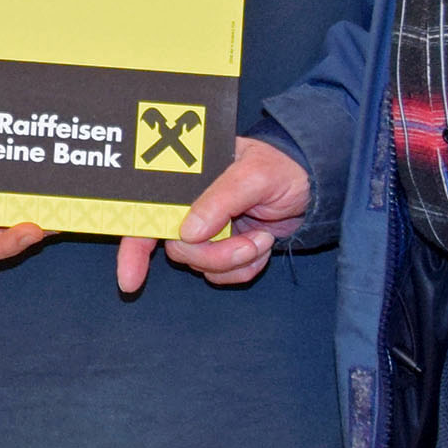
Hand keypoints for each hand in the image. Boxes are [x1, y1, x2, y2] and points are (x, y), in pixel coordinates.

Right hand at [117, 134, 309, 291]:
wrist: (316, 188)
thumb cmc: (284, 168)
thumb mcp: (254, 174)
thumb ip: (220, 198)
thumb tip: (187, 232)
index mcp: (187, 179)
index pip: (147, 212)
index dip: (133, 246)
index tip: (130, 280)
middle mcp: (191, 206)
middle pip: (177, 248)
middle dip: (212, 254)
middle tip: (248, 243)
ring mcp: (210, 231)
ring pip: (201, 265)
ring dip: (234, 260)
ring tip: (262, 239)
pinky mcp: (227, 250)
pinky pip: (223, 275)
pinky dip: (246, 268)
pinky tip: (263, 246)